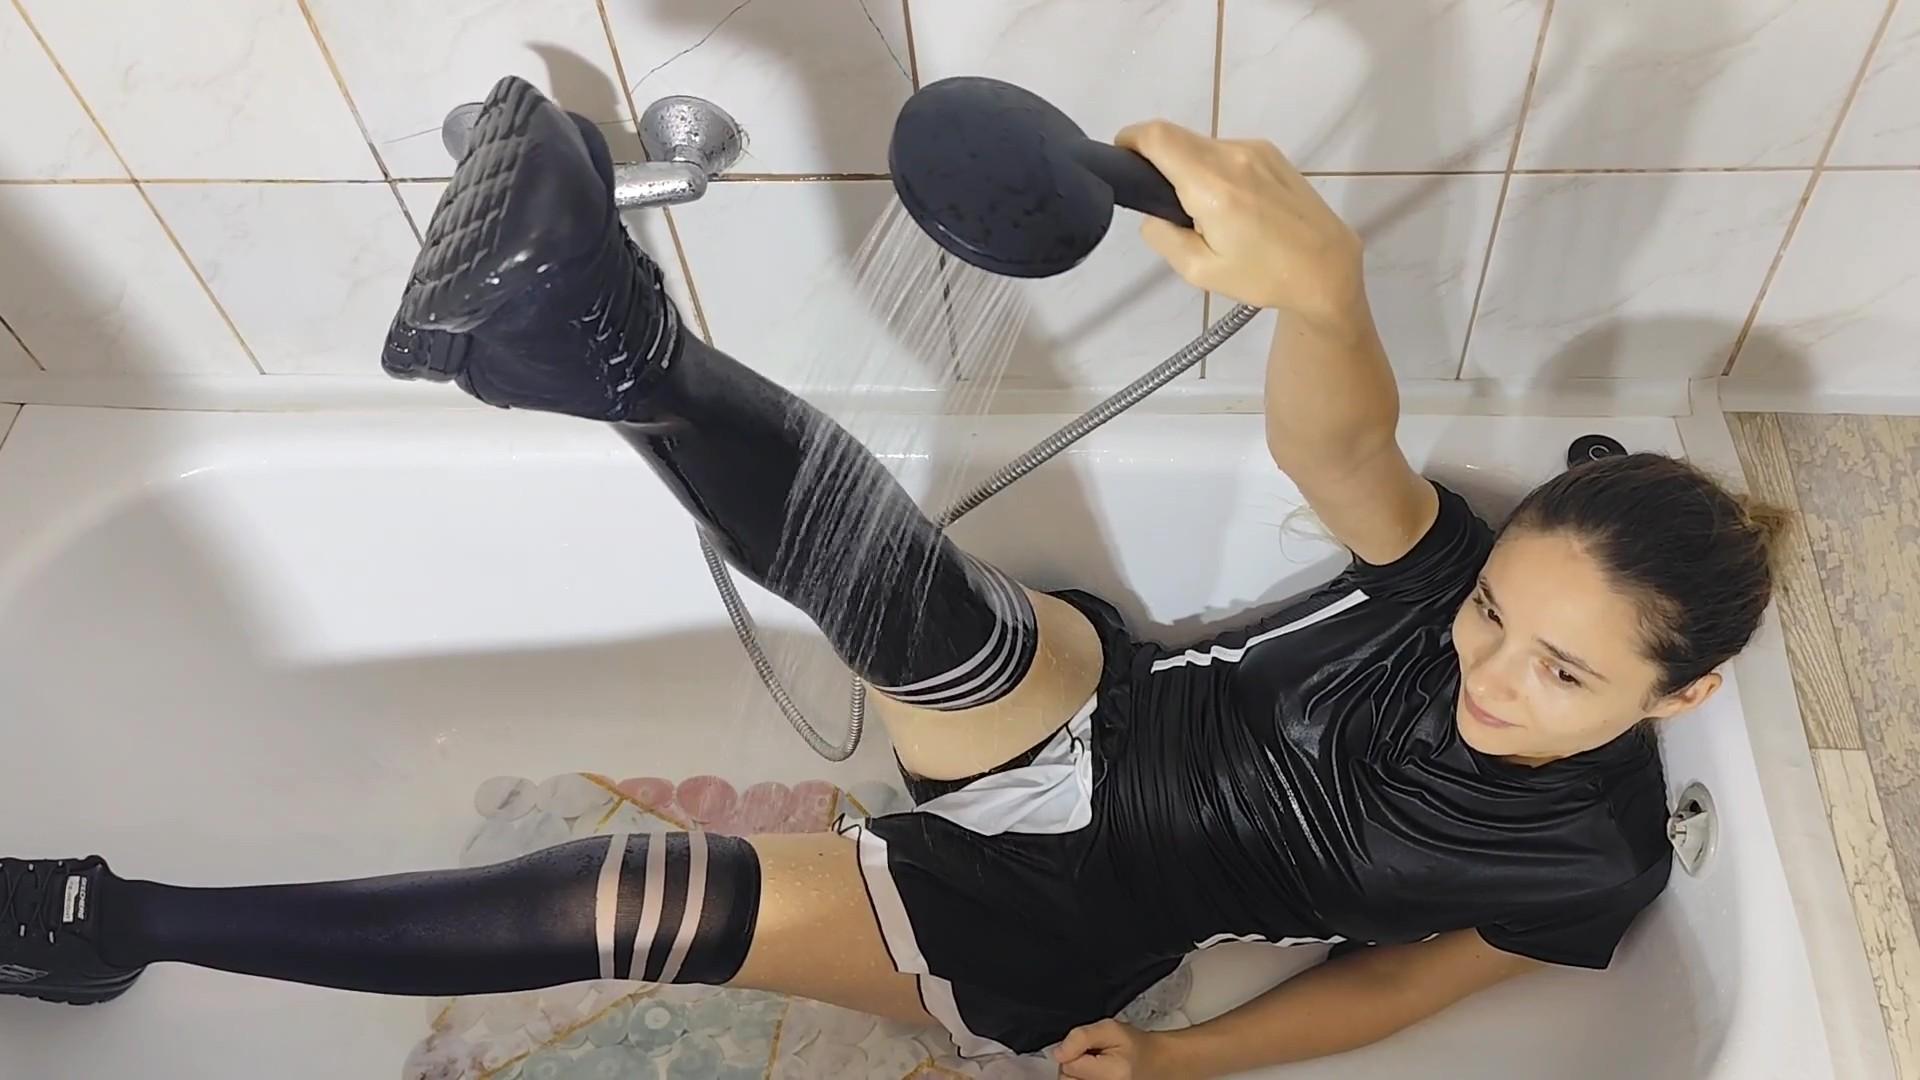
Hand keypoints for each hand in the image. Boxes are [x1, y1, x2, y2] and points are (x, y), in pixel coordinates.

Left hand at [1054, 1019, 1189, 1079]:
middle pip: (1066, 1078)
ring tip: (1097, 1066)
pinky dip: (1082, 1078)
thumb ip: (1080, 1037)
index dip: (1074, 1050)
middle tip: (1095, 1055)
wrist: (1154, 1062)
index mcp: (1113, 1074)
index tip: (1092, 1047)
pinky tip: (1094, 1075)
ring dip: (1078, 1073)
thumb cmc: (1133, 1045)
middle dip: (1075, 1063)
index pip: (1067, 1064)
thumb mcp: (1109, 1028)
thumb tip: (1058, 1053)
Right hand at [1115, 121, 1364, 329]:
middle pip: (1176, 137)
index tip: (1121, 161)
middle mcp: (1233, 156)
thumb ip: (1163, 237)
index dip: (1129, 140)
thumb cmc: (1264, 276)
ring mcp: (1255, 149)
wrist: (1326, 268)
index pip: (1157, 136)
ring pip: (1201, 144)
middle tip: (1161, 200)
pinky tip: (1230, 205)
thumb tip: (1152, 214)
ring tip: (1203, 212)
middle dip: (1157, 159)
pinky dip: (1213, 169)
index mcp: (1212, 185)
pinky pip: (1226, 151)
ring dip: (1188, 166)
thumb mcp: (1200, 271)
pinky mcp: (1271, 153)